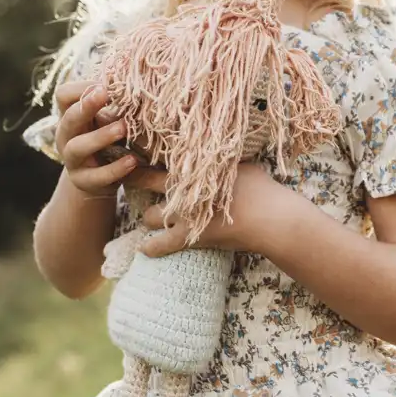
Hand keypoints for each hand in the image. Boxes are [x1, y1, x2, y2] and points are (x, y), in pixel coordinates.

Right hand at [55, 81, 138, 196]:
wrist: (101, 180)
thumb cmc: (108, 140)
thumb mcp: (108, 119)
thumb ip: (114, 104)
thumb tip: (136, 80)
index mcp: (71, 115)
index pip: (64, 95)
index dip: (82, 87)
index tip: (106, 84)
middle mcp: (66, 136)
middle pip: (68, 118)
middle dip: (86, 106)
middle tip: (105, 94)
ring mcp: (72, 160)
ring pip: (78, 147)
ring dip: (100, 136)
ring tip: (123, 128)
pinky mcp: (83, 181)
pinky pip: (97, 176)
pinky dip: (115, 169)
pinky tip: (132, 161)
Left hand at [130, 162, 276, 258]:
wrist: (271, 219)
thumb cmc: (261, 188)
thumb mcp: (241, 165)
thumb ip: (222, 160)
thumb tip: (219, 148)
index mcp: (194, 170)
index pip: (160, 156)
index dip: (141, 152)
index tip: (128, 149)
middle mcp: (183, 191)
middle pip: (146, 183)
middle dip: (133, 179)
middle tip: (124, 177)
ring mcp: (184, 216)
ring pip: (151, 215)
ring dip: (150, 215)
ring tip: (150, 215)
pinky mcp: (190, 238)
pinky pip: (162, 245)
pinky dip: (151, 247)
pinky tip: (144, 248)